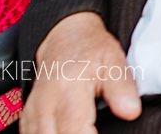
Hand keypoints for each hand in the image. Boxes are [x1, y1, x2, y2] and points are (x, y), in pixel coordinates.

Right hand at [21, 12, 141, 133]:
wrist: (66, 36)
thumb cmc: (91, 49)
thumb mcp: (114, 62)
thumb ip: (123, 88)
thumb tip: (131, 111)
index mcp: (69, 88)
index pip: (75, 130)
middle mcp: (46, 102)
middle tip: (92, 132)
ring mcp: (34, 110)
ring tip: (84, 131)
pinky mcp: (28, 115)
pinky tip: (63, 132)